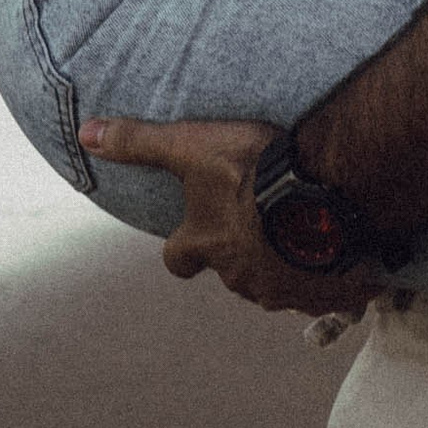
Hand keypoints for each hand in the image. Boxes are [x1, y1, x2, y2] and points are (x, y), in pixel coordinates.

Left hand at [78, 111, 390, 316]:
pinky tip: (343, 252)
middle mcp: (238, 274)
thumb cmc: (253, 169)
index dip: (183, 247)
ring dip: (284, 262)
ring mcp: (282, 288)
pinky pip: (323, 292)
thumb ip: (140, 142)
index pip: (178, 259)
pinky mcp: (324, 293)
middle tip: (259, 220)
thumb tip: (84, 134)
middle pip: (230, 271)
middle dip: (241, 252)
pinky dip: (328, 277)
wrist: (325, 192)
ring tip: (304, 231)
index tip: (193, 236)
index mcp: (205, 243)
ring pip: (276, 283)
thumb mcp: (191, 146)